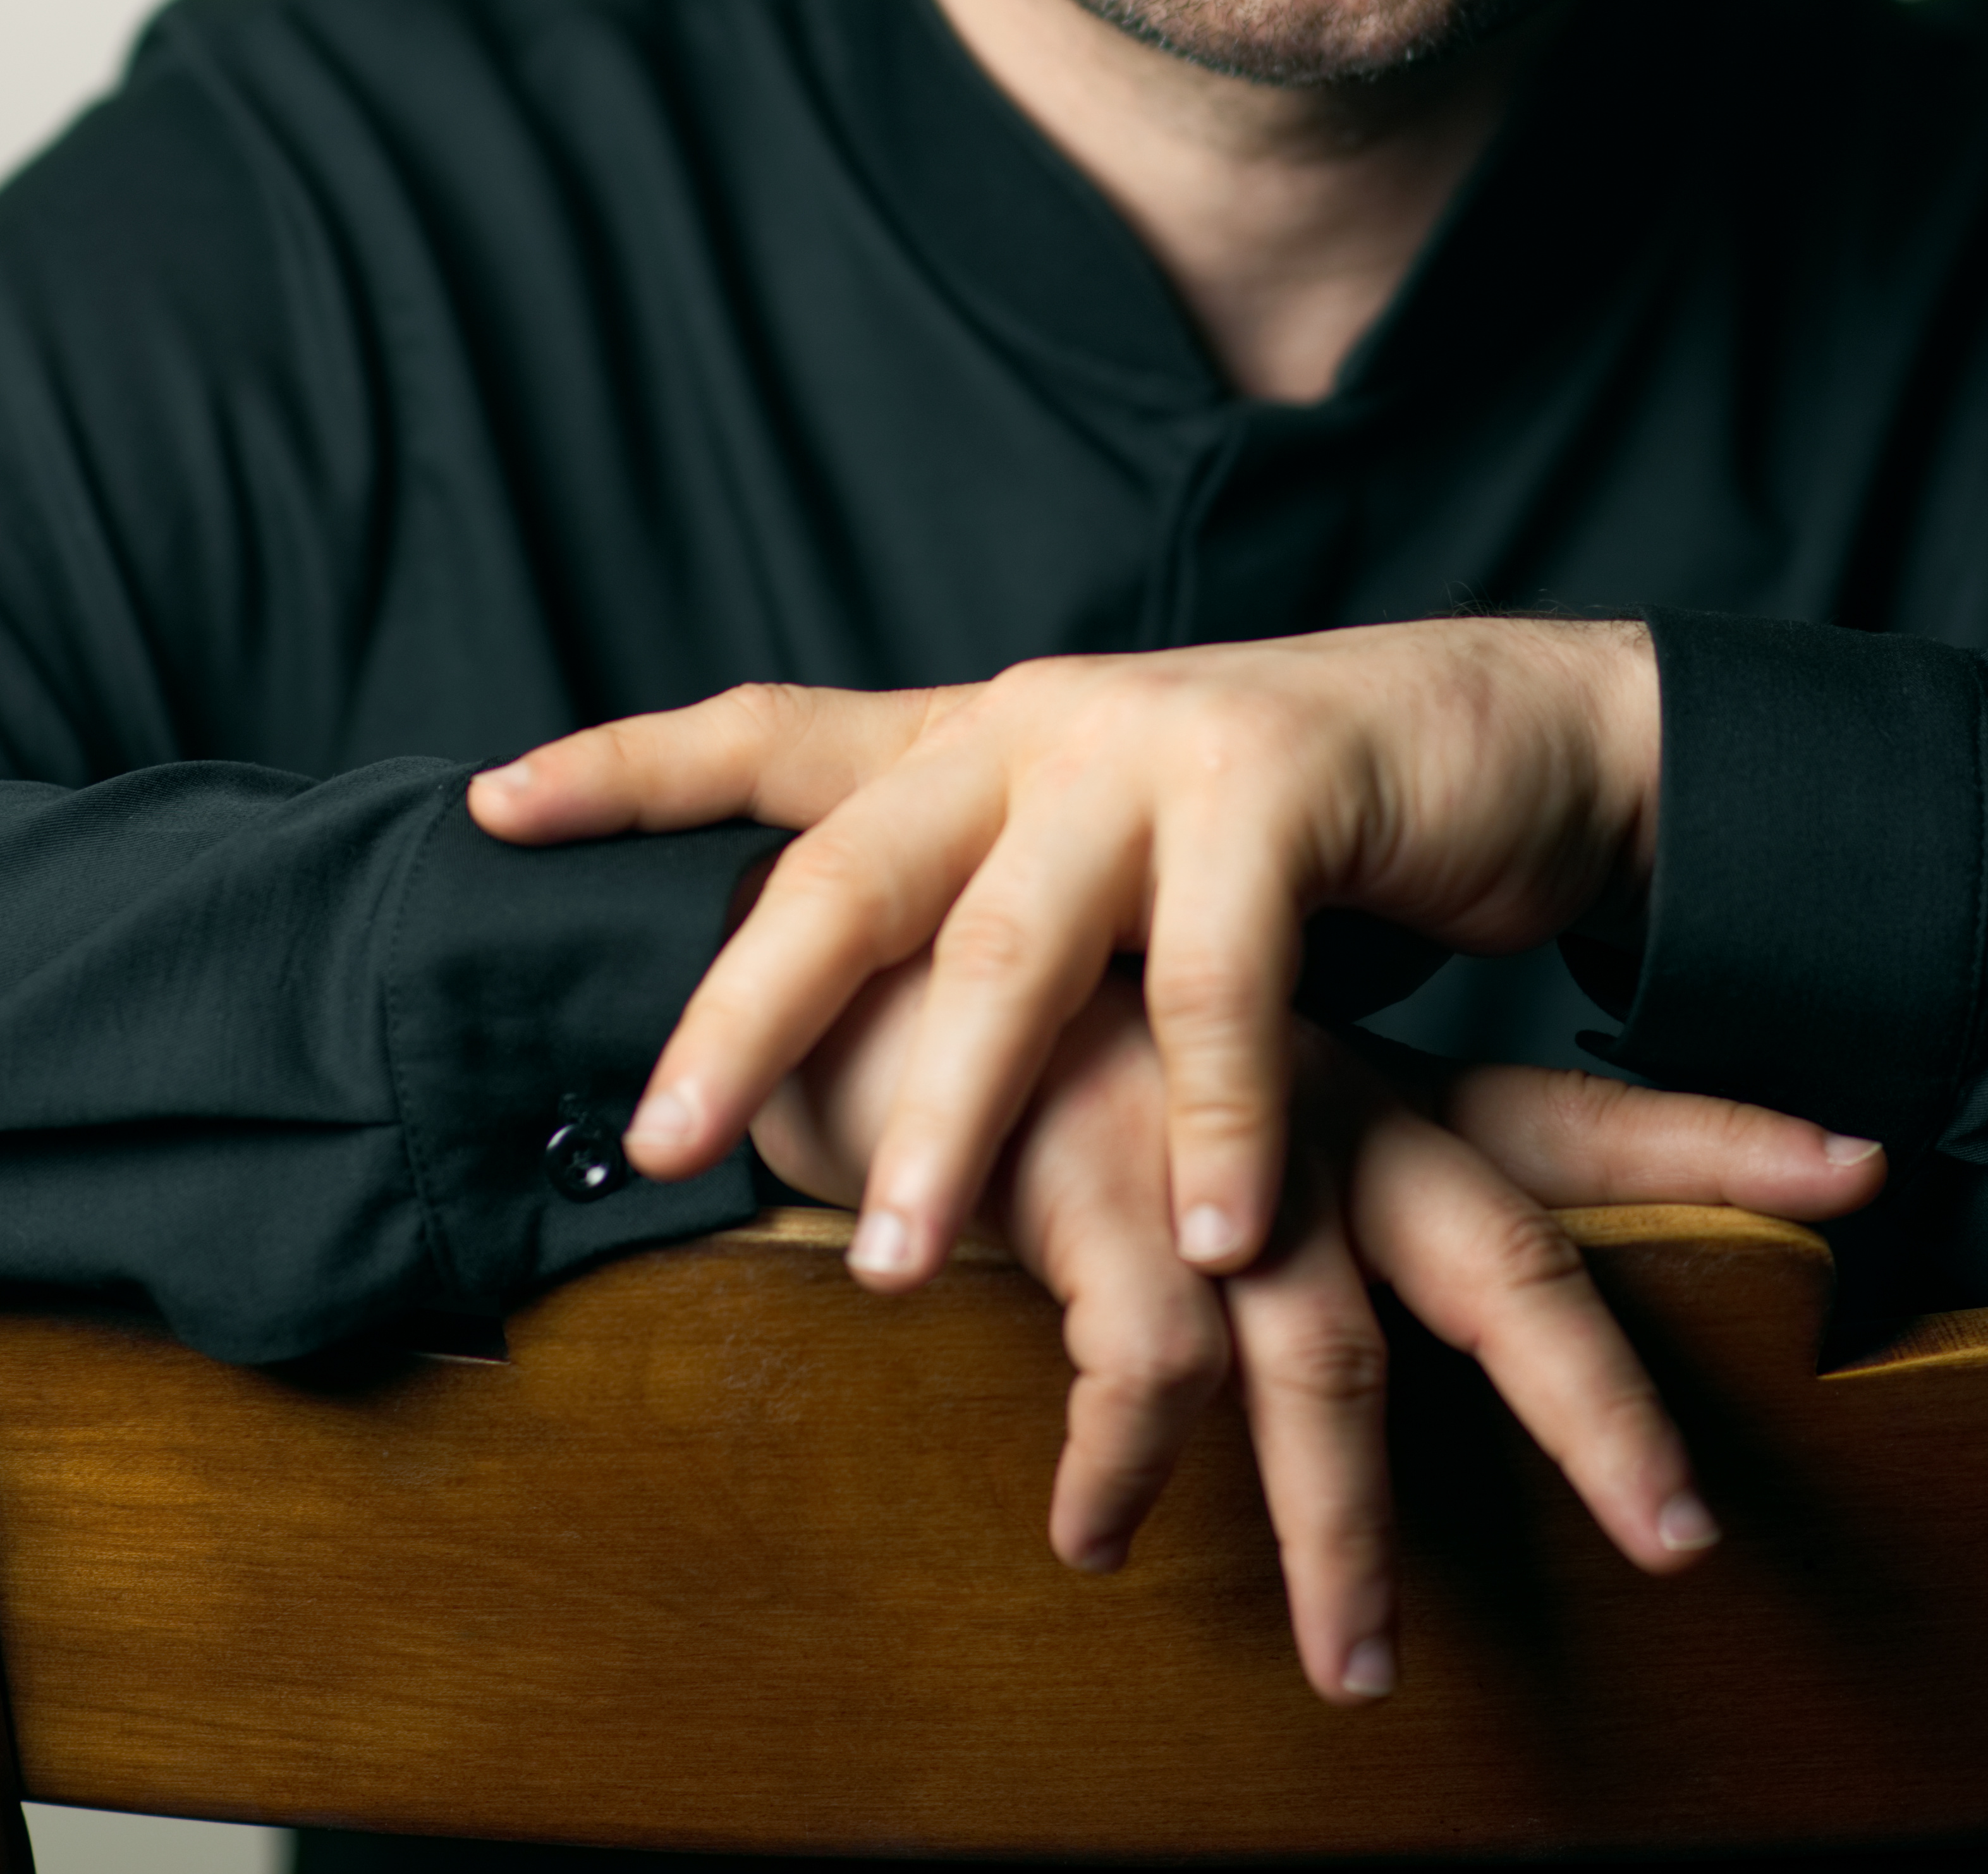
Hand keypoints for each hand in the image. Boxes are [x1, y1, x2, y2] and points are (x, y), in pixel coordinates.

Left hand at [470, 620, 1673, 1282]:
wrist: (1501, 734)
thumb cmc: (1279, 835)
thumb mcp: (1102, 868)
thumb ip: (980, 930)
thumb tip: (820, 1060)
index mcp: (978, 735)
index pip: (774, 732)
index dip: (629, 764)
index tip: (486, 805)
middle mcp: (1038, 720)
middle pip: (849, 866)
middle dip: (744, 1013)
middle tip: (654, 1148)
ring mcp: (1155, 742)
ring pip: (1014, 945)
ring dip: (960, 1118)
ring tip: (901, 1266)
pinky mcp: (1282, 786)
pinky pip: (1223, 977)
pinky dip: (1210, 1117)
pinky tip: (1207, 1239)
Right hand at [758, 956, 1883, 1705]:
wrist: (836, 949)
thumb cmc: (1024, 1055)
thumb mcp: (1169, 1114)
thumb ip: (1259, 1206)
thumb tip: (1326, 1345)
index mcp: (1347, 1086)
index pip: (1561, 1113)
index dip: (1713, 1137)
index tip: (1868, 1168)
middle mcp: (1307, 1109)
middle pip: (1500, 1256)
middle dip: (1597, 1402)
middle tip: (1684, 1536)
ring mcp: (1207, 1147)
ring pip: (1328, 1362)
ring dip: (1343, 1535)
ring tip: (1364, 1673)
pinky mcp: (1090, 1183)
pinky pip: (1146, 1368)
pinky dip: (1126, 1469)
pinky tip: (1096, 1536)